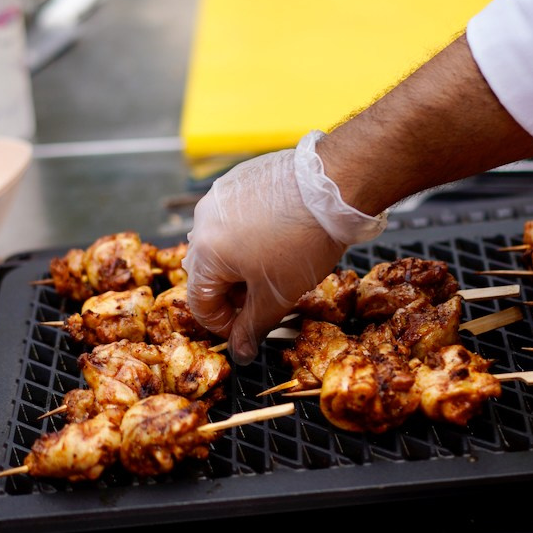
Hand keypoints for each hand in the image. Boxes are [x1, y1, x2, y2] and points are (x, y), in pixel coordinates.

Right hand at [183, 134, 384, 363]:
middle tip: (265, 299)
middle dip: (233, 293)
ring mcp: (219, 195)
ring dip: (241, 263)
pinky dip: (248, 233)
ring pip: (220, 242)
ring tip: (275, 266)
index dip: (224, 325)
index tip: (249, 328)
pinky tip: (278, 236)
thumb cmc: (303, 241)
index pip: (199, 303)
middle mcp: (203, 220)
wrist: (332, 185)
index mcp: (205, 252)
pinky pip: (234, 216)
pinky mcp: (238, 179)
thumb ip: (253, 327)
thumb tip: (240, 353)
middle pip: (207, 272)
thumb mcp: (278, 295)